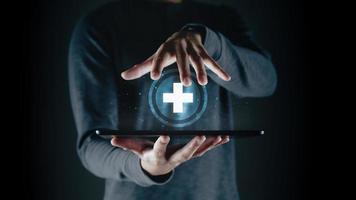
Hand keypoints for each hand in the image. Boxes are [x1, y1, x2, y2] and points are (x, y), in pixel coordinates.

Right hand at [111, 135, 229, 175]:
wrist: (157, 167)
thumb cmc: (146, 155)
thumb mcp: (135, 150)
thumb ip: (125, 144)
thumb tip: (111, 139)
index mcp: (158, 156)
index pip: (158, 149)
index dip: (161, 143)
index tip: (164, 135)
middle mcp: (173, 158)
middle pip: (184, 153)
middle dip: (192, 146)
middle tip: (201, 136)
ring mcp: (184, 157)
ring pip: (198, 152)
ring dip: (209, 145)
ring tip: (220, 137)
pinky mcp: (191, 154)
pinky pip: (204, 150)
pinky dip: (215, 144)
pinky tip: (224, 138)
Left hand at [121, 30, 230, 85]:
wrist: (185, 34)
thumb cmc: (167, 50)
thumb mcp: (155, 56)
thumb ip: (142, 67)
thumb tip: (123, 75)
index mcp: (165, 50)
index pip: (159, 58)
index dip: (156, 66)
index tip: (153, 77)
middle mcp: (179, 48)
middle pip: (182, 59)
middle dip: (184, 70)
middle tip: (185, 84)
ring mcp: (193, 49)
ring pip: (198, 60)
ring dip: (201, 70)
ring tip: (203, 83)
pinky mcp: (204, 52)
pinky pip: (212, 61)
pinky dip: (220, 69)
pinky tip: (227, 77)